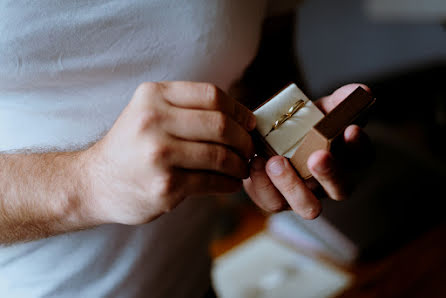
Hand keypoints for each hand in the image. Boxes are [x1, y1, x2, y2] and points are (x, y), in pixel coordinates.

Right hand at [81, 81, 255, 224]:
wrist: (95, 182)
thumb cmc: (130, 146)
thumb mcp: (148, 112)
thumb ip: (185, 108)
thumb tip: (240, 117)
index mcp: (152, 96)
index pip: (212, 95)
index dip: (238, 110)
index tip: (248, 123)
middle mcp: (154, 121)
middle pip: (221, 124)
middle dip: (244, 139)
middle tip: (249, 149)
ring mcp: (159, 155)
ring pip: (221, 155)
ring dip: (240, 164)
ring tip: (241, 168)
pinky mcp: (166, 186)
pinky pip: (212, 181)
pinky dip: (230, 183)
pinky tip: (231, 183)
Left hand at [243, 84, 373, 218]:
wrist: (267, 138)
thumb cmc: (302, 127)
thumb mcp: (320, 110)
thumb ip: (339, 102)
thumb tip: (362, 90)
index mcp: (346, 159)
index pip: (363, 157)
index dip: (359, 145)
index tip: (350, 128)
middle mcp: (330, 184)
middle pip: (342, 189)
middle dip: (331, 173)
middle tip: (317, 156)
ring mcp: (304, 197)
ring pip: (308, 207)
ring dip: (293, 185)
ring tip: (276, 162)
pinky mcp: (276, 201)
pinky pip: (272, 201)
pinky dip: (263, 182)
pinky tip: (257, 161)